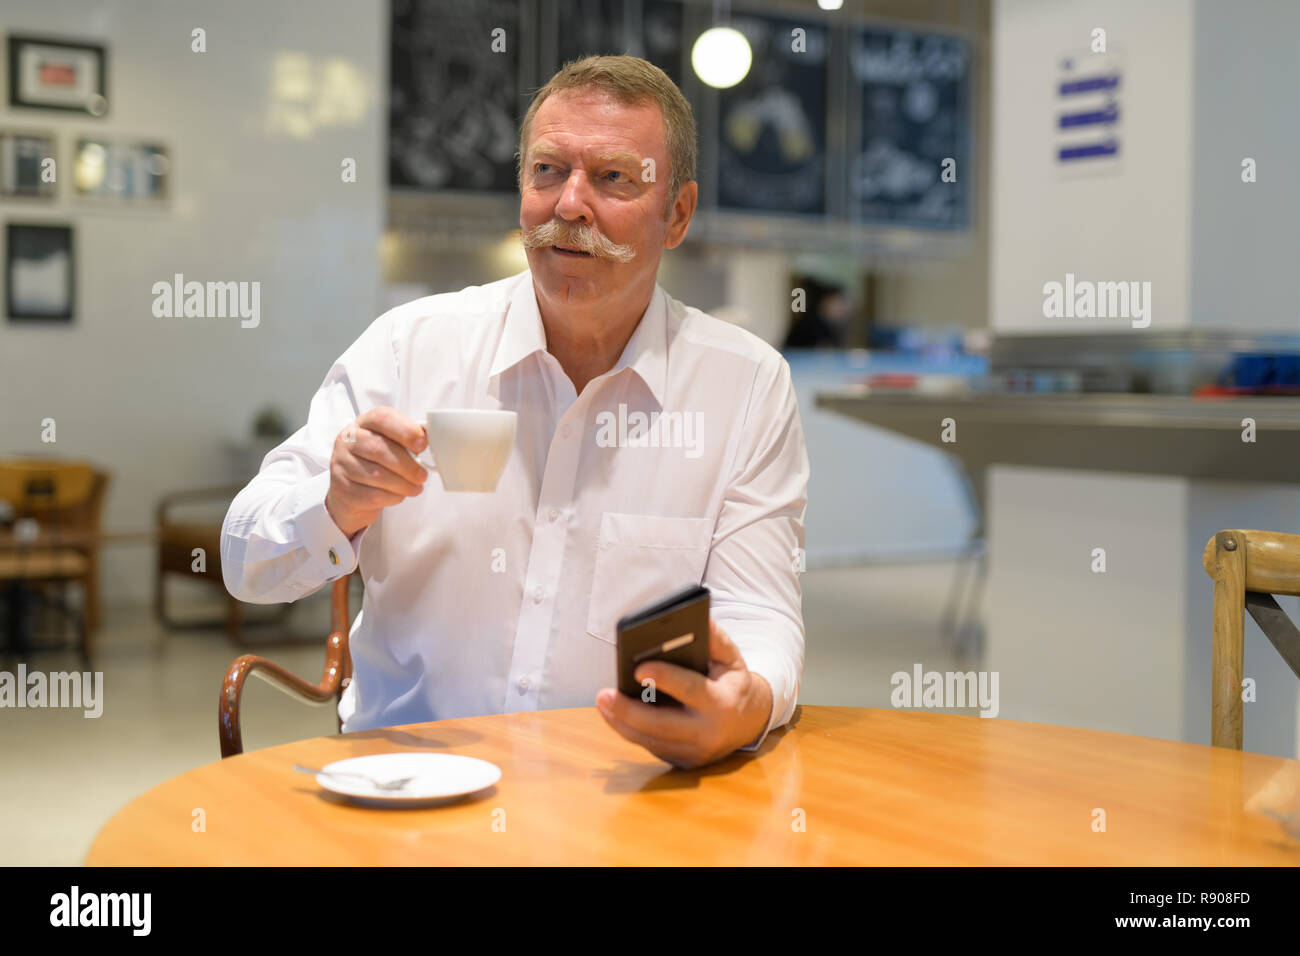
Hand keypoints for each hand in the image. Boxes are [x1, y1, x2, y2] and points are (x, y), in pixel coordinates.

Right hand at [324, 406, 428, 536]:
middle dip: (407, 465)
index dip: (405, 430)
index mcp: (363, 423)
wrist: (352, 493)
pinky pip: (372, 495)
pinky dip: (392, 496)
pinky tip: (399, 495)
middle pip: (379, 449)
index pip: (382, 418)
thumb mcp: (391, 445)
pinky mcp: (341, 488)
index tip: (422, 444)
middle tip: (422, 475)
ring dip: (403, 484)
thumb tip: (429, 436)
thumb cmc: (378, 464)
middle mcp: (347, 440)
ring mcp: (341, 464)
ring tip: (415, 487)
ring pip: (376, 475)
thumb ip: (408, 439)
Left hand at [595, 618, 773, 769]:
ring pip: (651, 741)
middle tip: (604, 694)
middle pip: (662, 725)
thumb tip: (695, 618)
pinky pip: (652, 748)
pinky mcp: (684, 763)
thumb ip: (714, 638)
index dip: (665, 679)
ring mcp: (696, 753)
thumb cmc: (732, 682)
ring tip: (603, 702)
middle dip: (629, 710)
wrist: (749, 722)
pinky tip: (615, 715)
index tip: (639, 668)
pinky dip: (631, 731)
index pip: (691, 690)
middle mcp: (709, 733)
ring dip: (622, 723)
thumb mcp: (731, 658)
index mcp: (723, 703)